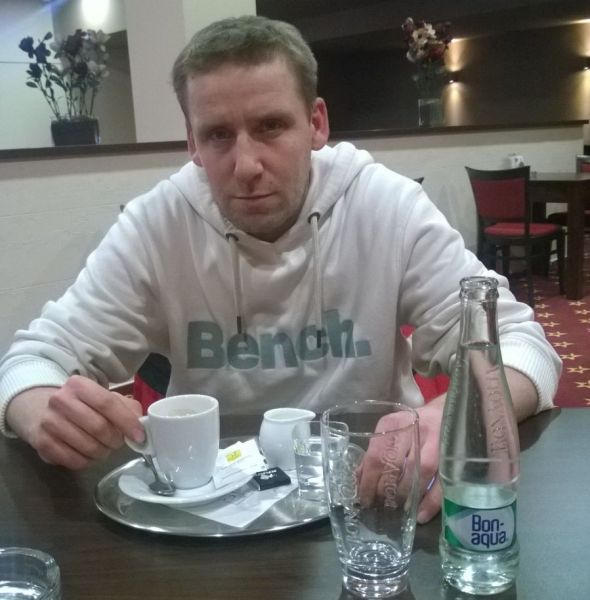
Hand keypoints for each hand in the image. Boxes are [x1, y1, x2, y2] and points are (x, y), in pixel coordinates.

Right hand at [6, 375, 143, 469]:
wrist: (40, 409)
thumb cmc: (81, 404)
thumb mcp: (103, 397)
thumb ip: (126, 408)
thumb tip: (141, 425)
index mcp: (79, 385)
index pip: (107, 404)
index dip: (126, 422)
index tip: (139, 436)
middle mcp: (61, 400)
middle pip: (99, 427)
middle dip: (115, 440)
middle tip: (117, 442)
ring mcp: (49, 422)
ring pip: (87, 446)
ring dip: (102, 452)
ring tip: (103, 448)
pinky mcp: (42, 442)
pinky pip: (73, 460)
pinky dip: (87, 461)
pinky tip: (88, 455)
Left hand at [357, 395, 443, 524]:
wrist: (447, 413)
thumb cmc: (414, 426)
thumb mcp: (392, 431)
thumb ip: (377, 452)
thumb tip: (359, 478)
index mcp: (395, 424)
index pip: (376, 456)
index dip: (368, 481)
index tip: (363, 497)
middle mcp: (415, 433)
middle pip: (394, 467)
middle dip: (384, 491)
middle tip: (379, 506)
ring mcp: (436, 445)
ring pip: (417, 477)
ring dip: (404, 497)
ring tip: (396, 509)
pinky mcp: (452, 459)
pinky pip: (440, 485)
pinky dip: (429, 503)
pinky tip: (420, 515)